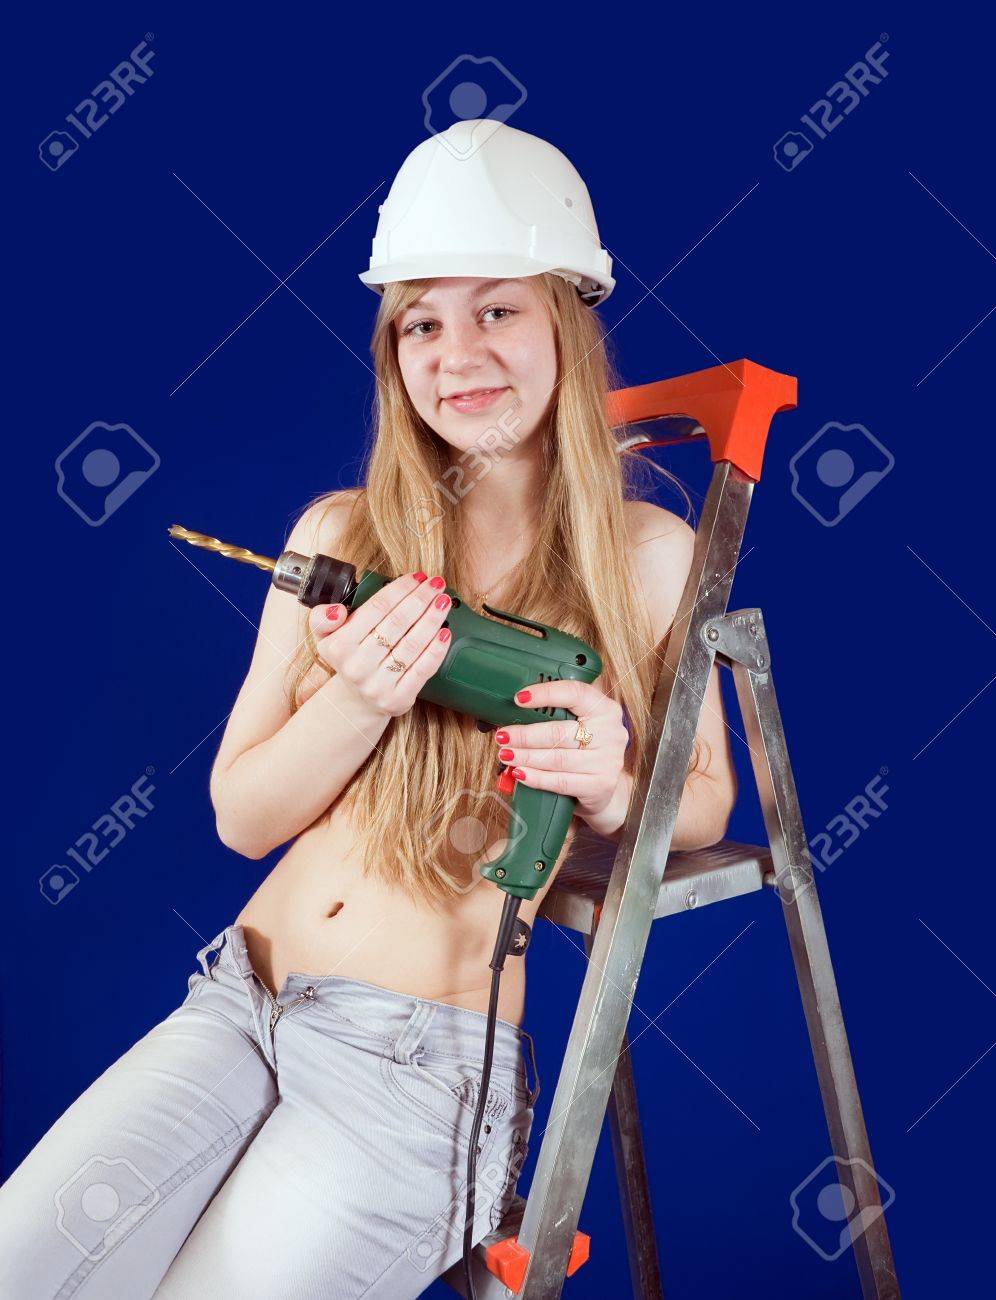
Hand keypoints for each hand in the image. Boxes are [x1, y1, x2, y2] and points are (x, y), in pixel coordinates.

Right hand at [308, 571, 452, 718]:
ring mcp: (378, 684)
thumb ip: (322, 618)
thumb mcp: (325, 638)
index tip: (418, 577)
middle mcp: (358, 666)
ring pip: (412, 644)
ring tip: (444, 602)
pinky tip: (445, 632)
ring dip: (432, 619)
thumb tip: (336, 610)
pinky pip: (422, 669)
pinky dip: (436, 649)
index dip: (400, 589)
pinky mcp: (398, 698)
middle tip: (436, 584)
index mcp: (339, 646)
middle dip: (421, 599)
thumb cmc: (348, 659)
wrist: (358, 701)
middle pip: (397, 623)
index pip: (376, 608)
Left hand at [492, 680, 631, 834]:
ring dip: (526, 756)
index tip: (519, 698)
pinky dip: (536, 778)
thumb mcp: (579, 726)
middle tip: (503, 736)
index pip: (575, 693)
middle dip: (525, 735)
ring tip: (506, 754)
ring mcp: (607, 760)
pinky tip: (520, 773)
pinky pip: (561, 781)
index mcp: (605, 709)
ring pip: (557, 758)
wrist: (604, 787)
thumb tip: (511, 711)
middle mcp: (610, 733)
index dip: (545, 694)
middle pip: (560, 731)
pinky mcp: (600, 785)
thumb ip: (555, 716)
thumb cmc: (585, 750)